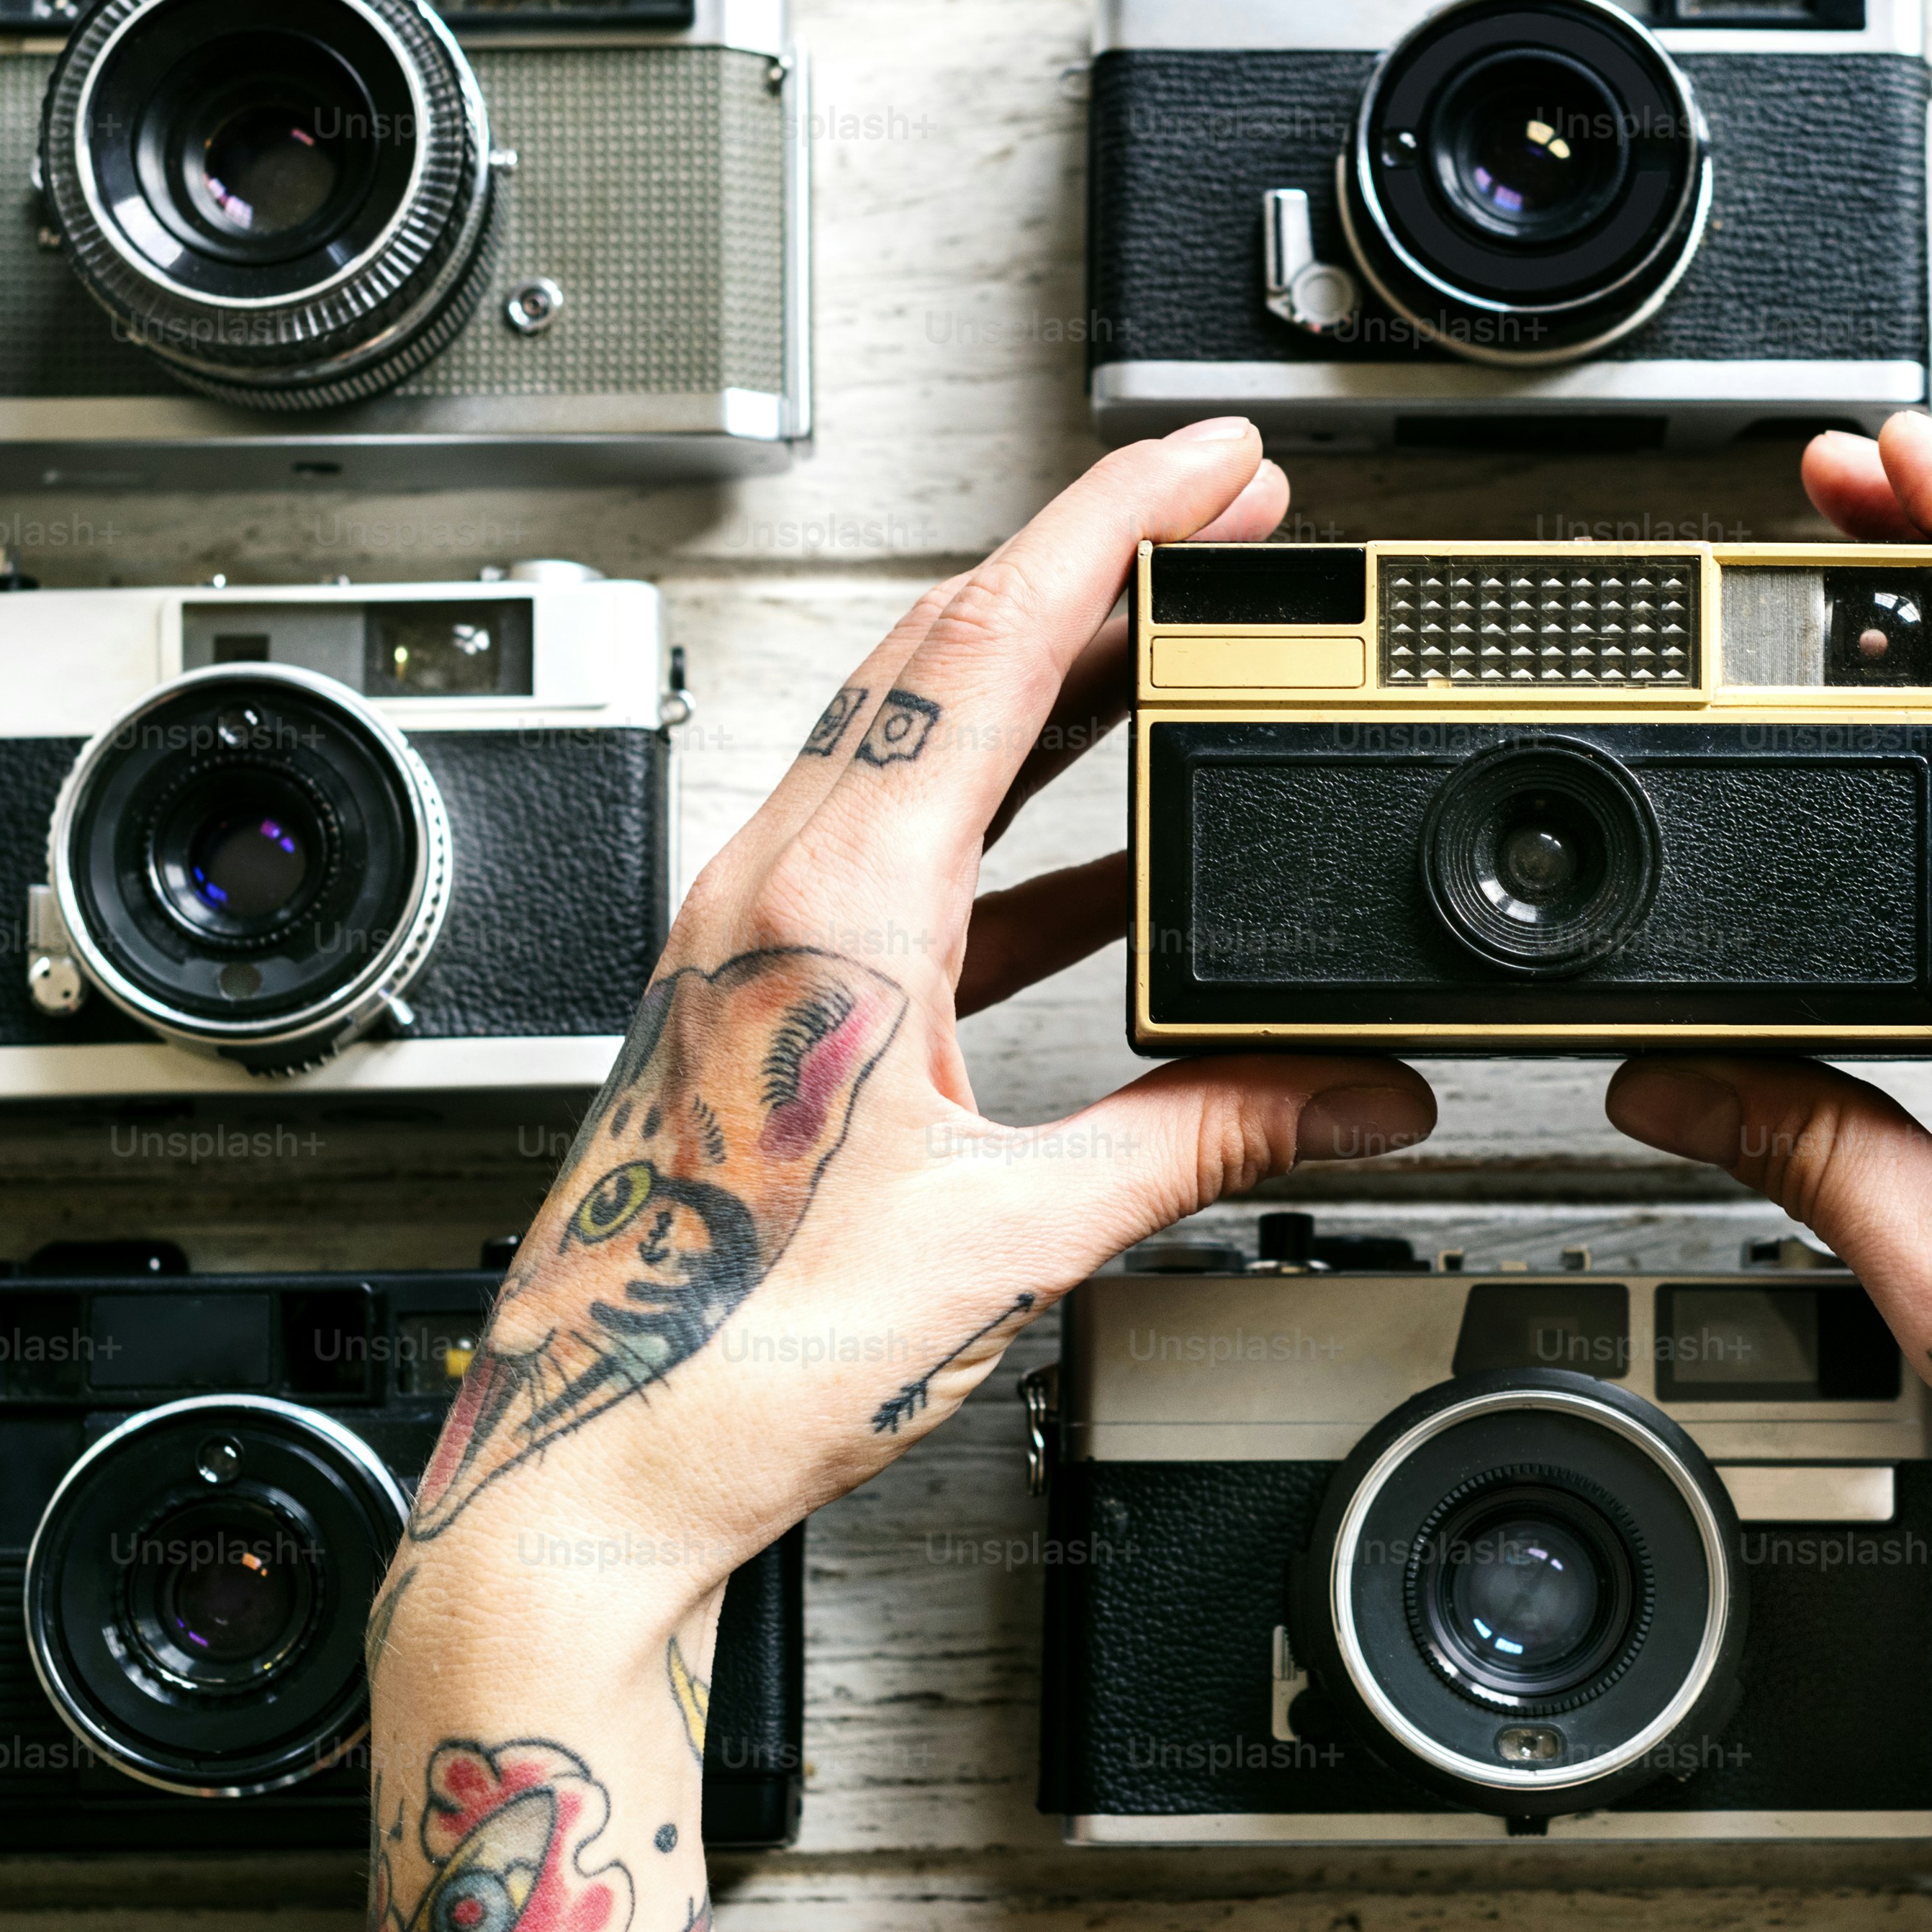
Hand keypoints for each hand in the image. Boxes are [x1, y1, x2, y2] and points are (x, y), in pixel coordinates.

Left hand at [384, 418, 1436, 1644]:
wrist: (587, 1468)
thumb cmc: (737, 1360)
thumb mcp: (1015, 1237)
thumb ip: (1201, 1144)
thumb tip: (1344, 1094)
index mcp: (830, 905)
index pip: (991, 642)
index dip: (1117, 527)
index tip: (1213, 463)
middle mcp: (772, 891)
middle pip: (947, 655)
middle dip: (1099, 568)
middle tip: (1222, 523)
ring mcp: (755, 939)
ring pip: (919, 745)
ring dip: (1057, 682)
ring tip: (1183, 654)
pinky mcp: (761, 1000)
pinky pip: (904, 857)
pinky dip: (1018, 826)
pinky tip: (1108, 861)